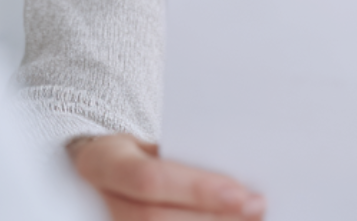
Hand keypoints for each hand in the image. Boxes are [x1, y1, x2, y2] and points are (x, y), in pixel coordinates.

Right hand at [67, 134, 265, 219]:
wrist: (103, 169)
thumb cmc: (140, 153)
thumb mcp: (153, 144)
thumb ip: (185, 158)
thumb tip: (240, 179)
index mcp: (104, 162)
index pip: (148, 179)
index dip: (196, 190)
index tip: (241, 193)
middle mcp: (100, 200)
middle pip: (154, 219)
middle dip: (212, 217)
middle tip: (256, 208)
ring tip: (252, 219)